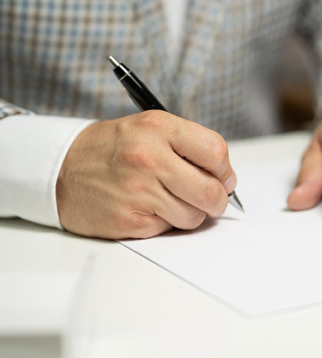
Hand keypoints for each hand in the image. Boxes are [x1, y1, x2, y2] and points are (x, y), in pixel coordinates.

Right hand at [56, 110, 236, 238]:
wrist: (60, 169)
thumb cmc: (111, 149)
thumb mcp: (149, 129)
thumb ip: (188, 147)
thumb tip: (225, 178)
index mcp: (159, 129)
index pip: (215, 151)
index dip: (225, 170)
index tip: (223, 178)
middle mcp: (149, 158)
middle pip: (211, 191)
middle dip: (217, 200)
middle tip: (210, 199)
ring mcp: (138, 191)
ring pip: (194, 216)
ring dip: (190, 213)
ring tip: (170, 200)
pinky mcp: (129, 221)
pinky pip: (168, 229)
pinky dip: (165, 222)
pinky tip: (147, 208)